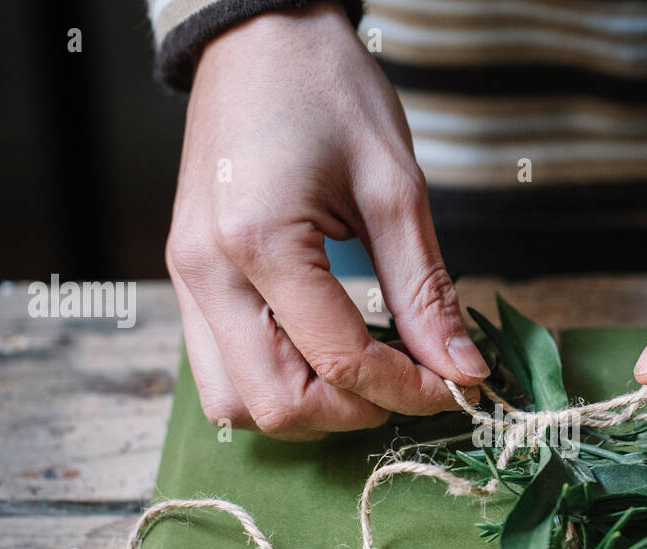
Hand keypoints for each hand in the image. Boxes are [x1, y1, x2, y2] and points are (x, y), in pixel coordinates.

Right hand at [165, 4, 486, 439]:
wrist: (259, 38)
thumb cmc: (327, 91)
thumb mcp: (396, 188)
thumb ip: (426, 292)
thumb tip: (461, 370)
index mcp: (259, 241)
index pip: (339, 361)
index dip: (407, 390)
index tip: (453, 384)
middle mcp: (206, 272)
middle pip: (276, 406)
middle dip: (354, 411)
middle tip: (408, 382)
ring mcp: (185, 280)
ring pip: (235, 404)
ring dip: (307, 406)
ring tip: (362, 368)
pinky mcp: (186, 281)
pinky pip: (219, 371)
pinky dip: (273, 382)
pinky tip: (321, 351)